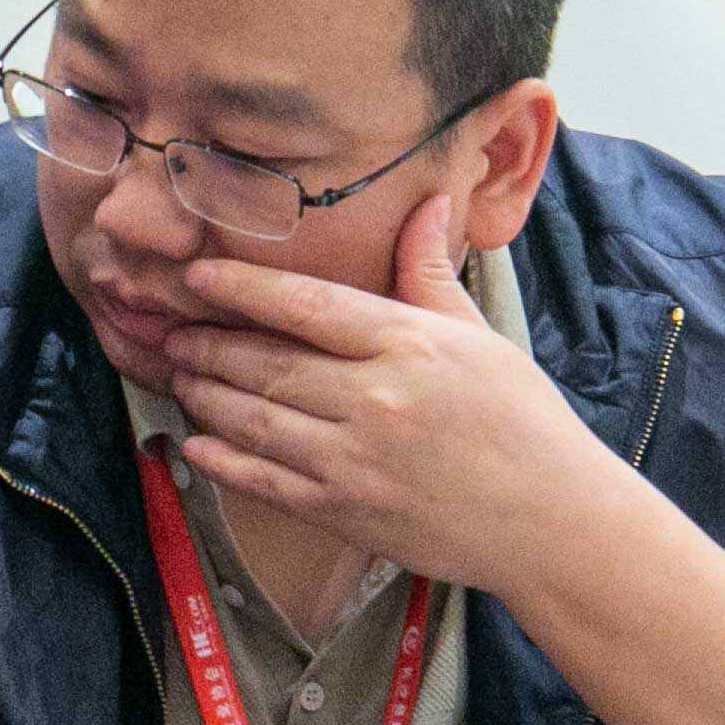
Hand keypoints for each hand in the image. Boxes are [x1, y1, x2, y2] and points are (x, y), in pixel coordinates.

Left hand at [159, 192, 613, 590]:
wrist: (552, 523)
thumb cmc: (523, 422)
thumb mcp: (481, 335)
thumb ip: (431, 272)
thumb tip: (428, 201)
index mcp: (409, 345)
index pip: (305, 305)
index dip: (242, 288)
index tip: (199, 277)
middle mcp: (376, 400)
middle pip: (267, 363)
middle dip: (210, 343)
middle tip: (172, 329)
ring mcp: (357, 462)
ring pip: (255, 420)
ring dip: (206, 395)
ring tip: (181, 374)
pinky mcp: (347, 514)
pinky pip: (266, 483)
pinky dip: (223, 462)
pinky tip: (196, 444)